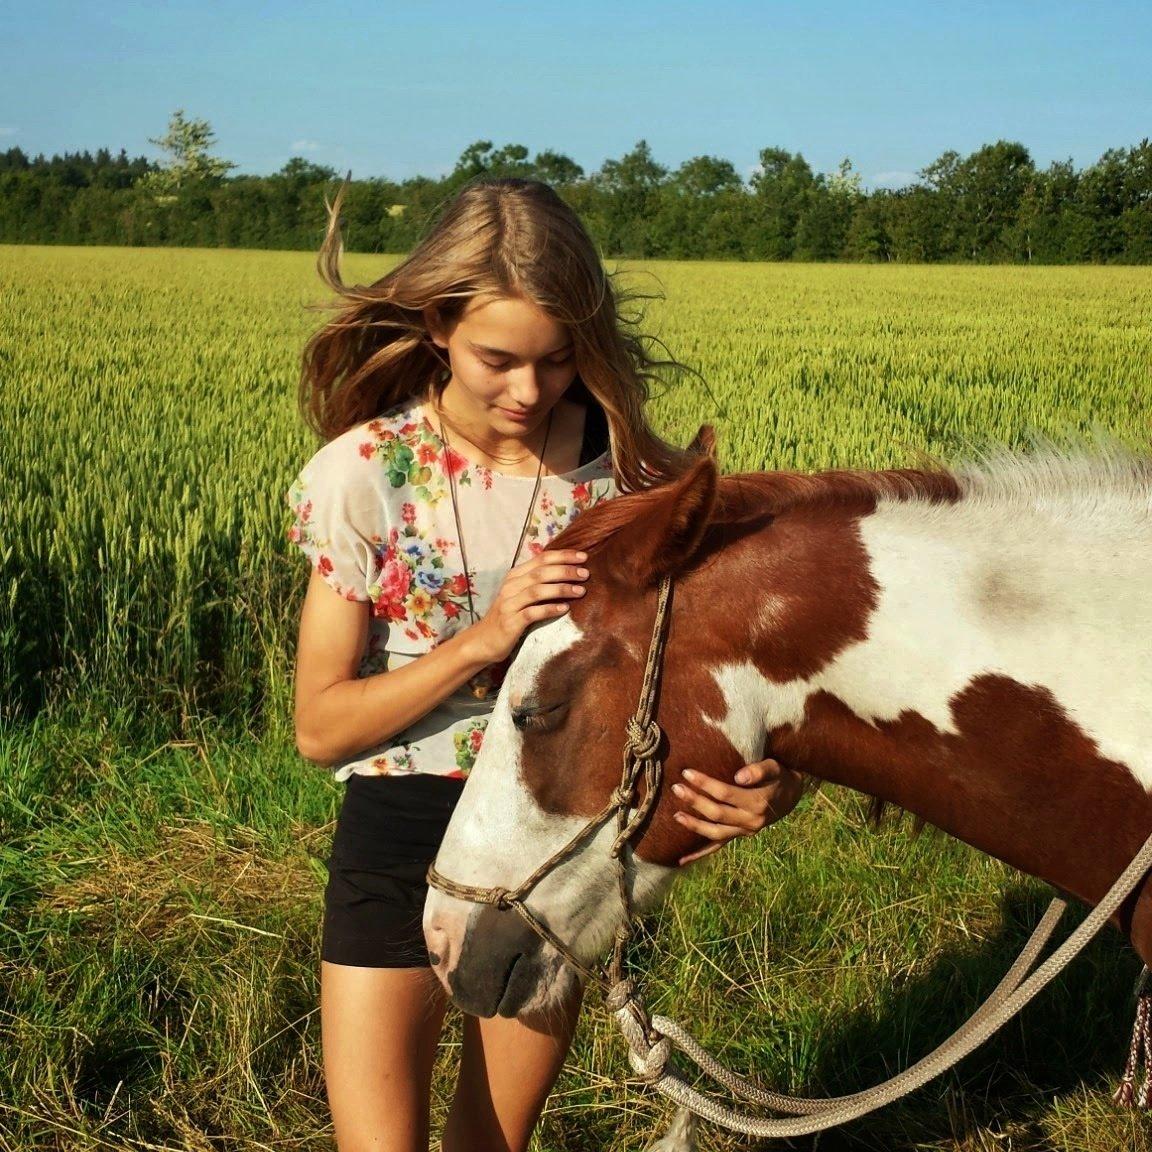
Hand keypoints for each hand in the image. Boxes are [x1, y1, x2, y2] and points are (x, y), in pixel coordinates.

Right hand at [463, 550, 589, 665]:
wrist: (483, 640)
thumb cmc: (508, 615)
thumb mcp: (520, 594)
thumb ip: (537, 582)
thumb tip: (567, 572)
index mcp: (515, 576)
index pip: (541, 559)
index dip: (563, 556)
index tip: (583, 556)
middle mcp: (511, 586)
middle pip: (541, 572)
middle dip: (566, 571)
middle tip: (585, 574)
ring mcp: (509, 604)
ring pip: (537, 590)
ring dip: (561, 589)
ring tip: (581, 591)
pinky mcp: (511, 622)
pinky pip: (532, 613)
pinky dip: (550, 609)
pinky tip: (565, 609)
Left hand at [671, 757, 804, 864]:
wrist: (791, 795)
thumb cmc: (778, 777)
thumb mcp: (774, 768)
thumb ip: (759, 770)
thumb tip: (739, 776)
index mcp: (757, 803)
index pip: (725, 793)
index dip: (705, 784)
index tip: (687, 773)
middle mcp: (751, 821)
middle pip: (717, 813)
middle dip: (695, 801)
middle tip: (676, 788)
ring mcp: (744, 831)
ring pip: (716, 833)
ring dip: (694, 826)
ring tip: (676, 816)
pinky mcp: (739, 836)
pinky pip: (718, 847)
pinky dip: (699, 854)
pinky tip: (681, 860)